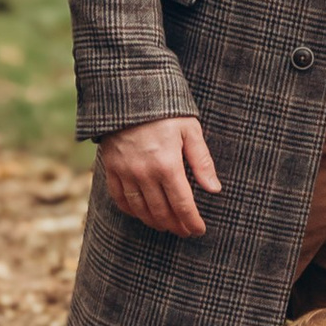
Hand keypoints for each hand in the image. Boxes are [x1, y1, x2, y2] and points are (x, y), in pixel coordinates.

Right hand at [101, 115, 222, 236]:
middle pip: (161, 212)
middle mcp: (145, 173)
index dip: (192, 221)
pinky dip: (131, 211)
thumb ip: (202, 161)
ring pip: (140, 210)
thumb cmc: (165, 110)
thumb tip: (214, 189)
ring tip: (167, 226)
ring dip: (155, 222)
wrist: (129, 94)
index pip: (182, 204)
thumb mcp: (190, 130)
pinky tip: (141, 213)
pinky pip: (119, 198)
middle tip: (185, 231)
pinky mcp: (111, 169)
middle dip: (175, 226)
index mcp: (167, 164)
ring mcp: (125, 172)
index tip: (199, 230)